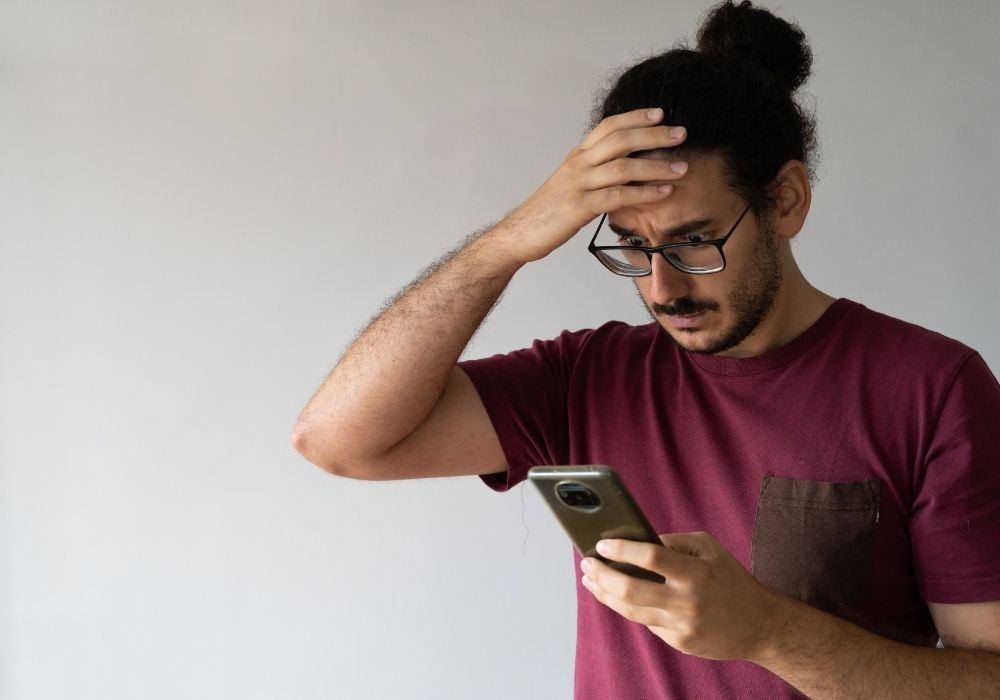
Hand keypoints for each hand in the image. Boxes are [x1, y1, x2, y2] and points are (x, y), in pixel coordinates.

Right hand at [501, 108, 688, 263]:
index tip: (661, 113)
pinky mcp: (580, 207)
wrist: (520, 233)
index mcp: (577, 156)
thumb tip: (626, 172)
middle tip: (681, 133)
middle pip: (620, 139)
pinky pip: (618, 196)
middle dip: (654, 134)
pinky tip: (663, 193)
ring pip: (623, 166)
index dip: (636, 117)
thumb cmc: (549, 212)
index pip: (609, 126)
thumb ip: (596, 174)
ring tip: (682, 168)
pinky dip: (644, 193)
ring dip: (656, 166)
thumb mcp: (572, 185)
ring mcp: (578, 184)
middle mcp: (578, 164)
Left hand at [580, 531, 783, 661]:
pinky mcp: (679, 642)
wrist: (759, 625)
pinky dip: (631, 608)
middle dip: (602, 575)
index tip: (601, 544)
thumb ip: (673, 543)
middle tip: (587, 563)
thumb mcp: (709, 549)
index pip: (650, 558)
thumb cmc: (731, 579)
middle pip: (630, 591)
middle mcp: (687, 602)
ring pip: (631, 611)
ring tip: (591, 580)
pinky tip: (619, 596)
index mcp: (696, 573)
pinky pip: (647, 622)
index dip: (621, 549)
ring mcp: (681, 626)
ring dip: (605, 594)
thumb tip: (636, 542)